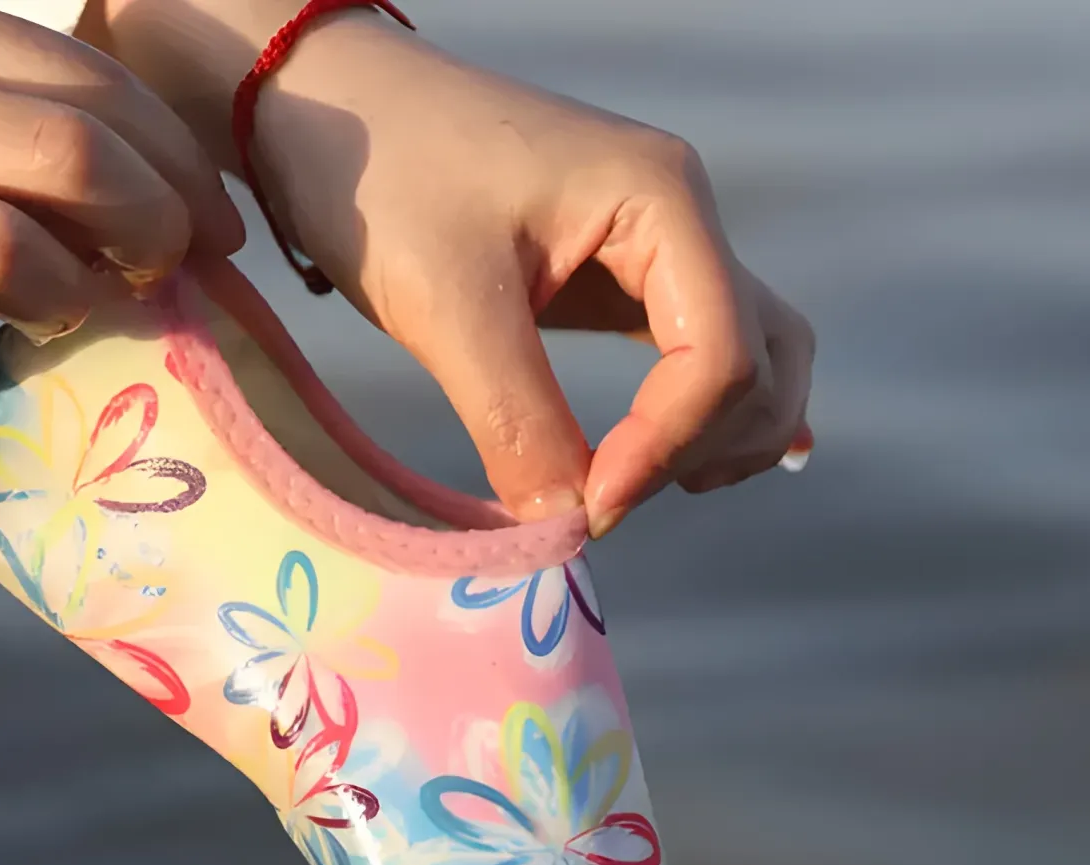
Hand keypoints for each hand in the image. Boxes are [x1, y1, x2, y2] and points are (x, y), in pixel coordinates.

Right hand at [0, 0, 242, 419]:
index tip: (218, 233)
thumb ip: (23, 136)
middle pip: (69, 153)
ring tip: (66, 320)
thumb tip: (170, 203)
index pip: (93, 83)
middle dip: (151, 228)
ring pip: (0, 240)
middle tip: (160, 279)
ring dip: (67, 297)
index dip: (181, 166)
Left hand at [106, 4, 813, 534]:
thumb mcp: (448, 306)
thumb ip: (516, 421)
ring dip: (722, 437)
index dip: (663, 450)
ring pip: (753, 357)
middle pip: (759, 363)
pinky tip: (690, 467)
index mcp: (661, 201)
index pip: (720, 357)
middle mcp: (681, 220)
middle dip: (697, 449)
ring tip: (639, 489)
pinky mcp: (621, 277)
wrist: (330, 109)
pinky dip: (704, 414)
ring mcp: (657, 247)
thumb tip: (567, 528)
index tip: (583, 509)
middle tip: (600, 503)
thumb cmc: (383, 177)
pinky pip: (702, 350)